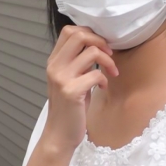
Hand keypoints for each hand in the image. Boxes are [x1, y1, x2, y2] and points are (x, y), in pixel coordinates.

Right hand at [42, 26, 118, 153]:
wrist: (60, 134)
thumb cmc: (70, 107)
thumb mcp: (71, 79)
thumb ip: (79, 61)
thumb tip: (97, 44)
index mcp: (54, 61)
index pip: (69, 31)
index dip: (90, 33)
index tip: (101, 46)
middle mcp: (54, 66)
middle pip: (79, 35)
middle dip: (100, 41)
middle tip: (110, 54)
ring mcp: (61, 78)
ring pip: (91, 52)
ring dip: (108, 61)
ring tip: (111, 72)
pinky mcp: (71, 91)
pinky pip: (96, 74)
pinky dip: (104, 79)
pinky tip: (103, 88)